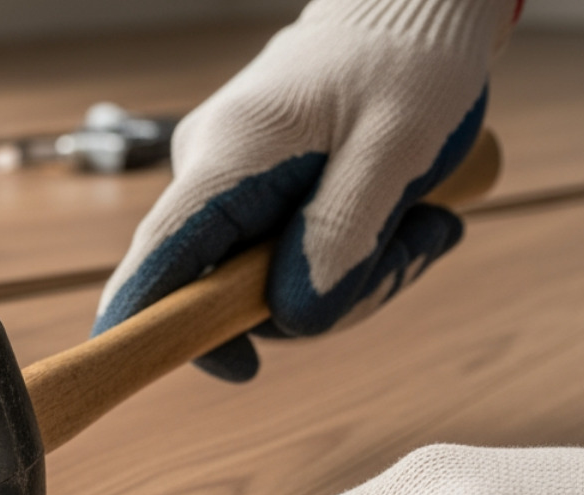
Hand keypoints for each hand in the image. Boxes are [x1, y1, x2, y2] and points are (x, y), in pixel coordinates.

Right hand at [98, 0, 517, 380]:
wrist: (410, 5)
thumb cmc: (408, 58)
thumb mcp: (397, 145)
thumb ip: (343, 232)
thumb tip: (295, 317)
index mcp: (229, 155)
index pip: (159, 258)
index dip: (163, 327)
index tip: (233, 369)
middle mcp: (210, 173)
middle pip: (230, 290)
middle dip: (328, 300)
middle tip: (414, 250)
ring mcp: (230, 187)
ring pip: (270, 283)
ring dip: (355, 278)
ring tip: (423, 224)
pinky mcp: (257, 195)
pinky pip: (289, 259)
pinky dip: (351, 257)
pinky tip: (404, 222)